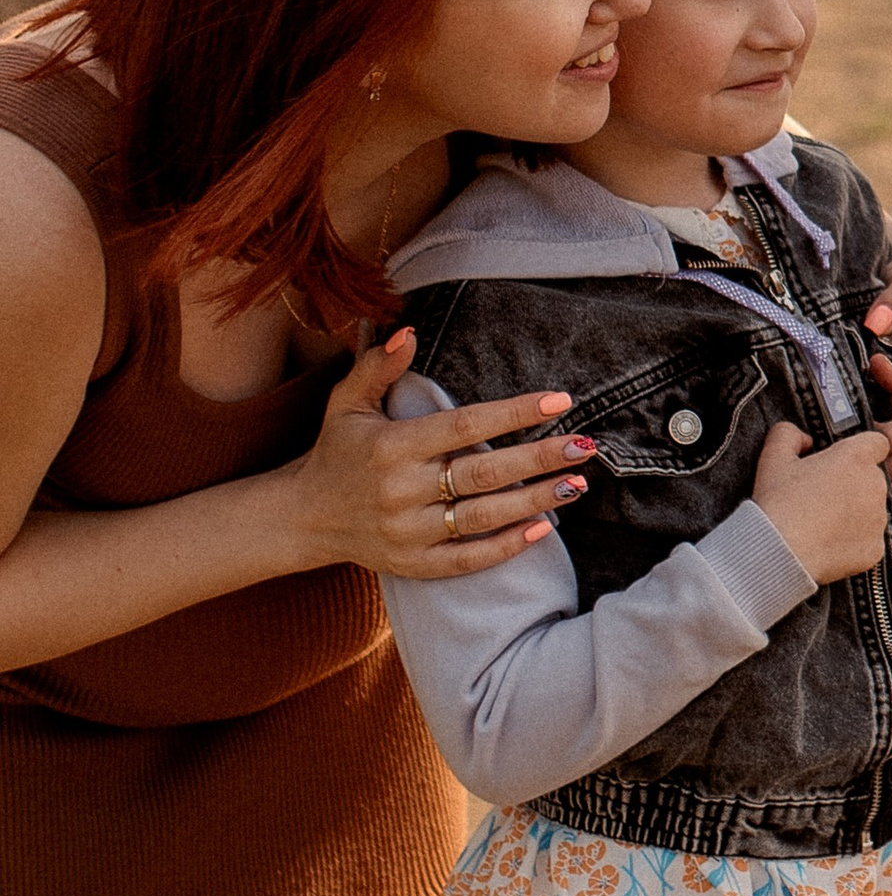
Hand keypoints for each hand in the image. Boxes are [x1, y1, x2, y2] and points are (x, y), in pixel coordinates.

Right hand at [284, 331, 594, 578]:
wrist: (302, 518)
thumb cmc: (336, 452)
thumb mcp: (347, 403)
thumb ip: (378, 367)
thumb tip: (409, 331)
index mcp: (392, 445)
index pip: (464, 425)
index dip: (513, 413)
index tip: (559, 400)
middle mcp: (401, 490)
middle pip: (483, 473)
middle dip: (539, 459)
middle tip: (585, 446)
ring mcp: (408, 531)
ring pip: (482, 516)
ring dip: (535, 502)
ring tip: (576, 484)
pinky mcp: (413, 564)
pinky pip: (467, 558)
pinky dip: (506, 546)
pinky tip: (543, 528)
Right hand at [751, 418, 890, 581]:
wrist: (779, 551)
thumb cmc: (778, 502)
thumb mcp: (773, 457)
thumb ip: (789, 435)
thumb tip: (804, 439)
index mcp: (856, 457)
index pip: (877, 443)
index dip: (862, 450)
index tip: (845, 461)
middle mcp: (875, 485)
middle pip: (873, 479)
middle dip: (854, 484)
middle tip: (823, 496)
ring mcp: (878, 519)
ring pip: (873, 510)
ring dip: (856, 513)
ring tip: (823, 523)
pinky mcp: (876, 548)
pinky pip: (869, 540)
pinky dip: (854, 542)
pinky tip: (828, 543)